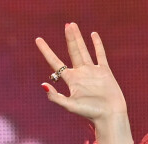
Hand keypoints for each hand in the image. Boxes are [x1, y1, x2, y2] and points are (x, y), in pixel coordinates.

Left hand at [36, 23, 134, 143]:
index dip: (46, 50)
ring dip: (78, 38)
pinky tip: (93, 34)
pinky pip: (100, 55)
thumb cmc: (90, 113)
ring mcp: (92, 72)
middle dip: (69, 38)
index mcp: (71, 81)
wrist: (109, 115)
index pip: (55, 62)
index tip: (38, 39)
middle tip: (66, 25)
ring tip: (73, 25)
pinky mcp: (104, 72)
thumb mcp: (70, 106)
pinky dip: (97, 44)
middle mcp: (80, 74)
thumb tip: (43, 84)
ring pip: (84, 50)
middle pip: (72, 52)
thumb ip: (56, 97)